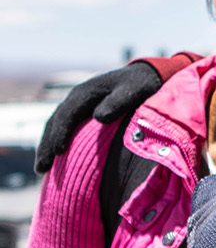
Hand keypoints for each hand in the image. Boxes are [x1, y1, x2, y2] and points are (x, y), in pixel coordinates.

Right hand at [35, 62, 161, 173]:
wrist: (141, 77)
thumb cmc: (139, 86)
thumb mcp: (133, 91)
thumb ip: (119, 102)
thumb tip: (99, 117)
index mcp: (86, 92)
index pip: (68, 113)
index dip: (61, 132)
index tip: (58, 152)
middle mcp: (76, 98)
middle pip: (55, 122)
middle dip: (47, 145)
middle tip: (41, 168)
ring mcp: (76, 106)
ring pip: (55, 126)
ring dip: (46, 147)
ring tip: (41, 170)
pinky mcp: (80, 114)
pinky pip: (63, 129)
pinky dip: (56, 144)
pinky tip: (55, 163)